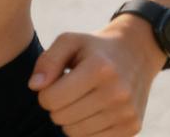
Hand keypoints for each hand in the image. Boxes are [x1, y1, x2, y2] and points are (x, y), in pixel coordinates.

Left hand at [26, 18, 167, 134]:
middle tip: (65, 91)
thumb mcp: (70, 41)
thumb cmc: (94, 48)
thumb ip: (48, 60)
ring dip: (70, 119)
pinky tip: (90, 110)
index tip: (51, 83)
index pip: (52, 98)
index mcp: (99, 68)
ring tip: (78, 99)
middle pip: (62, 118)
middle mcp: (116, 93)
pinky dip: (85, 128)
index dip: (44, 92)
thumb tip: (34, 86)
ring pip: (75, 133)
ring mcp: (126, 113)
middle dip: (56, 106)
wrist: (136, 53)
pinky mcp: (132, 128)